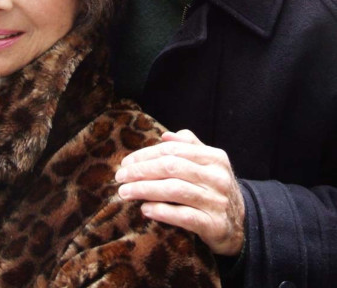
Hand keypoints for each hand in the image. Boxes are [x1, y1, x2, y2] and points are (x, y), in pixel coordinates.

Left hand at [115, 129, 244, 255]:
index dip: (146, 155)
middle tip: (120, 177)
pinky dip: (162, 211)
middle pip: (172, 168)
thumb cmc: (216, 189)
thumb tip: (165, 136)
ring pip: (174, 190)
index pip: (174, 150)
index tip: (126, 162)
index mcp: (215, 157)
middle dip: (141, 171)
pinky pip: (184, 216)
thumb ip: (190, 147)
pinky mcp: (214, 225)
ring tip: (124, 192)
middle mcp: (217, 177)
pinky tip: (145, 209)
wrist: (243, 225)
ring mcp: (217, 201)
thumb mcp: (209, 164)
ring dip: (145, 189)